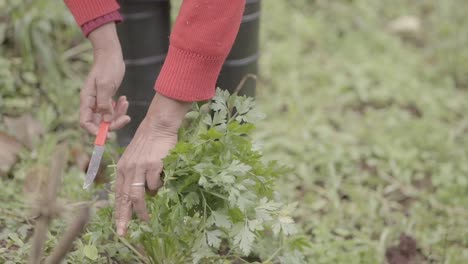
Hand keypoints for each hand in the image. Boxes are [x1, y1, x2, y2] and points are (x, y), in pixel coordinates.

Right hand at [80, 23, 128, 134]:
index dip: (94, 132)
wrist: (111, 55)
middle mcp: (91, 103)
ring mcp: (99, 101)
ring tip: (126, 103)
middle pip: (99, 123)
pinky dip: (120, 108)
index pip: (85, 122)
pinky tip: (124, 100)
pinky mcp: (107, 99)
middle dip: (113, 123)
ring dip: (119, 115)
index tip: (108, 135)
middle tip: (126, 118)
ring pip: (108, 117)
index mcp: (87, 100)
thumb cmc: (107, 67)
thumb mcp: (105, 85)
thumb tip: (107, 121)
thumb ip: (104, 103)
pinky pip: (113, 110)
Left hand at [115, 94, 191, 235]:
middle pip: (124, 198)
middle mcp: (128, 168)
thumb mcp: (136, 158)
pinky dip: (158, 186)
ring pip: (137, 195)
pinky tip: (161, 181)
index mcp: (122, 168)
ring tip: (145, 219)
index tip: (118, 226)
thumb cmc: (149, 143)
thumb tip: (145, 195)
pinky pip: (155, 184)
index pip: (118, 194)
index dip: (118, 211)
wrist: (158, 125)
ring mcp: (140, 167)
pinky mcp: (153, 164)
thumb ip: (136, 176)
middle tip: (123, 232)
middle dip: (123, 217)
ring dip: (141, 210)